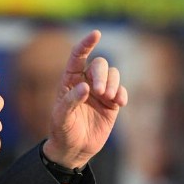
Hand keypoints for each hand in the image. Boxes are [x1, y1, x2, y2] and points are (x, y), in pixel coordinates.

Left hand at [43, 30, 127, 168]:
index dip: (87, 44)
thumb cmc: (63, 131)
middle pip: (99, 64)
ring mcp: (100, 92)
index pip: (78, 56)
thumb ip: (70, 101)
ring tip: (109, 98)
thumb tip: (85, 86)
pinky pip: (121, 90)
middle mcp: (86, 82)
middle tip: (100, 91)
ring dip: (113, 83)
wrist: (74, 149)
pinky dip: (122, 94)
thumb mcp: (61, 118)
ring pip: (113, 74)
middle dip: (101, 74)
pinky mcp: (112, 104)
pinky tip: (119, 103)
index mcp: (70, 80)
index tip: (96, 34)